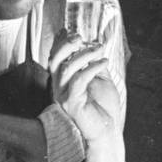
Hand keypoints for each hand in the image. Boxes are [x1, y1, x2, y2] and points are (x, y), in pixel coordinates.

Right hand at [48, 30, 122, 147]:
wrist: (107, 131)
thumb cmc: (103, 107)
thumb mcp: (100, 78)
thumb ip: (93, 62)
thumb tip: (92, 43)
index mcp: (62, 80)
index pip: (55, 56)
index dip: (60, 42)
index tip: (72, 31)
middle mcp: (58, 87)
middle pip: (54, 59)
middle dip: (66, 44)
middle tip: (81, 37)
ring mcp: (63, 96)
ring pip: (66, 67)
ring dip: (84, 54)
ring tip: (100, 49)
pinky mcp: (72, 104)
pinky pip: (79, 80)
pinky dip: (92, 67)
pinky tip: (104, 62)